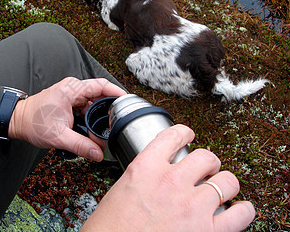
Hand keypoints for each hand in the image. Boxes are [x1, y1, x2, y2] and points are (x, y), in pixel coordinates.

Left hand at [8, 77, 126, 160]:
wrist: (18, 120)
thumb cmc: (33, 122)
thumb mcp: (58, 136)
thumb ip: (80, 145)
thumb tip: (98, 154)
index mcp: (72, 90)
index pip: (102, 85)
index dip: (117, 92)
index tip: (128, 101)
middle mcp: (73, 89)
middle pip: (100, 95)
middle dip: (109, 109)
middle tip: (116, 123)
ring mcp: (71, 94)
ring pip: (94, 102)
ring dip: (100, 114)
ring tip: (104, 129)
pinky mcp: (70, 101)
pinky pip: (87, 106)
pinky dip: (92, 116)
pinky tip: (93, 128)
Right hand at [82, 124, 254, 230]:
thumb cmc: (111, 227)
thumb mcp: (122, 190)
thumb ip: (144, 178)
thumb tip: (158, 178)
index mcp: (146, 168)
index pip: (172, 137)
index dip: (184, 132)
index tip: (188, 135)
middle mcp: (171, 181)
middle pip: (205, 157)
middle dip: (209, 162)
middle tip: (206, 169)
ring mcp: (191, 205)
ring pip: (226, 181)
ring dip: (226, 183)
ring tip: (222, 187)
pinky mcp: (207, 230)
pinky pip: (240, 214)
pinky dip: (244, 211)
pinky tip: (241, 209)